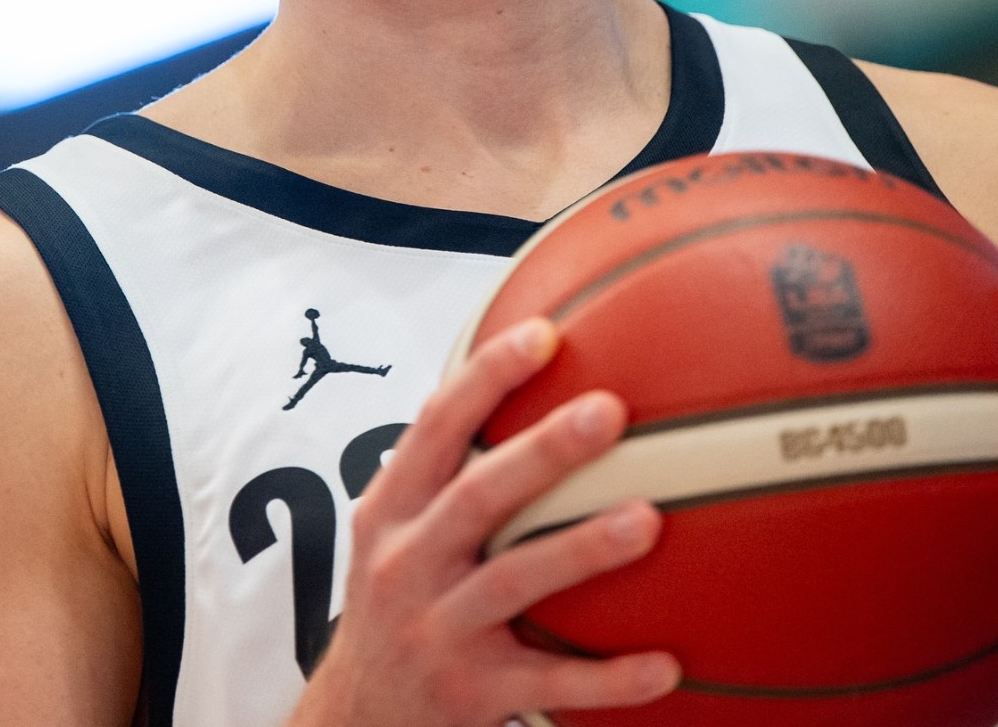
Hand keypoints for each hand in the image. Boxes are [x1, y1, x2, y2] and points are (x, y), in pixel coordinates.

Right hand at [287, 318, 679, 726]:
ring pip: (513, 582)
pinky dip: (607, 678)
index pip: (435, 425)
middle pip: (478, 495)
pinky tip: (665, 664)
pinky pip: (548, 686)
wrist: (357, 713)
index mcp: (391, 508)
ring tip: (648, 520)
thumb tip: (527, 378)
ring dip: (581, 549)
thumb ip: (445, 465)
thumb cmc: (396, 596)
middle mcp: (407, 562)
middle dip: (543, 451)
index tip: (544, 333)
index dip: (487, 376)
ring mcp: (438, 630)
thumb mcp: (394, 524)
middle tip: (609, 412)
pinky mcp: (472, 694)